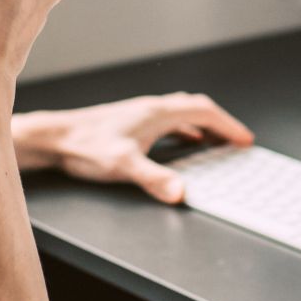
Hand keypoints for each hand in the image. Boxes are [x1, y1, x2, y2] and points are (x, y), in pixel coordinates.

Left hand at [32, 93, 253, 203]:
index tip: (245, 139)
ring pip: (182, 114)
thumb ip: (154, 179)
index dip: (229, 125)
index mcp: (157, 112)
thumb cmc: (85, 147)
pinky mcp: (131, 123)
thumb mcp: (124, 165)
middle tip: (237, 141)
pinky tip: (184, 143)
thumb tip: (181, 192)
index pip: (204, 112)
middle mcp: (151, 108)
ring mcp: (140, 114)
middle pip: (197, 109)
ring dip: (204, 126)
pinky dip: (185, 131)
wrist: (55, 137)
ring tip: (218, 143)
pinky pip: (169, 122)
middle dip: (221, 124)